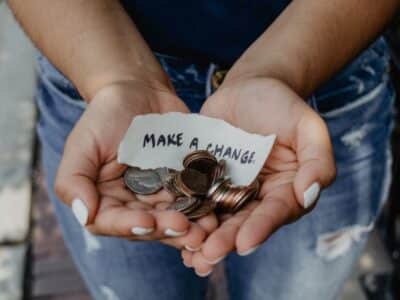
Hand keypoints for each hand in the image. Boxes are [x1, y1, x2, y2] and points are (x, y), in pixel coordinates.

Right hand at [55, 81, 217, 249]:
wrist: (139, 92)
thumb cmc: (106, 115)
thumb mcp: (83, 144)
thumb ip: (73, 180)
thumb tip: (84, 215)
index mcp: (105, 199)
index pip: (113, 222)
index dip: (130, 226)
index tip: (148, 221)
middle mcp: (133, 203)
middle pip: (149, 226)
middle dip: (166, 230)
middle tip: (186, 230)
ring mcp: (160, 195)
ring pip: (174, 219)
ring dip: (190, 228)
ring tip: (206, 229)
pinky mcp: (183, 184)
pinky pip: (193, 200)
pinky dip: (204, 209)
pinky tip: (216, 214)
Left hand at [182, 78, 335, 275]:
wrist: (248, 88)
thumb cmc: (281, 104)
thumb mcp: (307, 126)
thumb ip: (317, 159)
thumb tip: (308, 195)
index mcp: (285, 189)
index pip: (275, 212)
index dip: (261, 228)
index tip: (244, 243)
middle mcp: (257, 196)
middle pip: (243, 222)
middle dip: (226, 240)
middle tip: (207, 256)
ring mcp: (229, 189)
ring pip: (218, 218)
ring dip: (204, 238)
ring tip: (189, 254)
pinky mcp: (206, 179)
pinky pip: (196, 198)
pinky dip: (186, 214)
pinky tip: (172, 228)